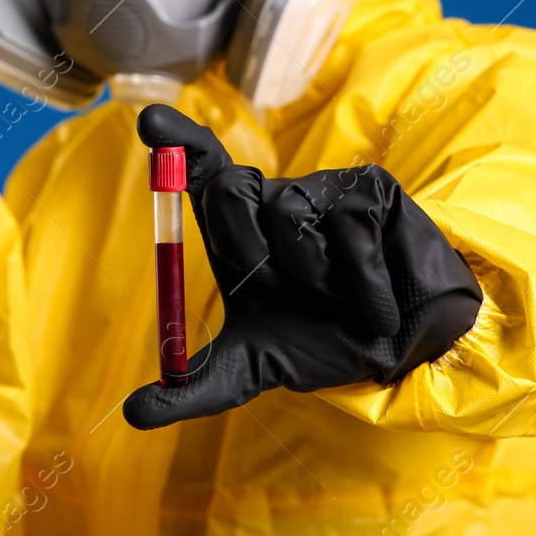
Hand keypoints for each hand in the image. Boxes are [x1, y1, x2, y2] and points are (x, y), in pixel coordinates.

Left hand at [123, 105, 481, 429]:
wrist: (403, 351)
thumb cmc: (318, 343)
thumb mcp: (249, 372)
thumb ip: (191, 389)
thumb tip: (132, 415)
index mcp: (236, 229)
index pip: (198, 169)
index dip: (175, 138)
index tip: (151, 120)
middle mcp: (272, 199)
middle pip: (229, 187)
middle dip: (243, 248)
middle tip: (275, 287)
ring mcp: (322, 189)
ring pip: (288, 213)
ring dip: (309, 275)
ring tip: (335, 299)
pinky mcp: (372, 190)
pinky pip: (348, 227)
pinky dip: (359, 281)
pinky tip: (374, 307)